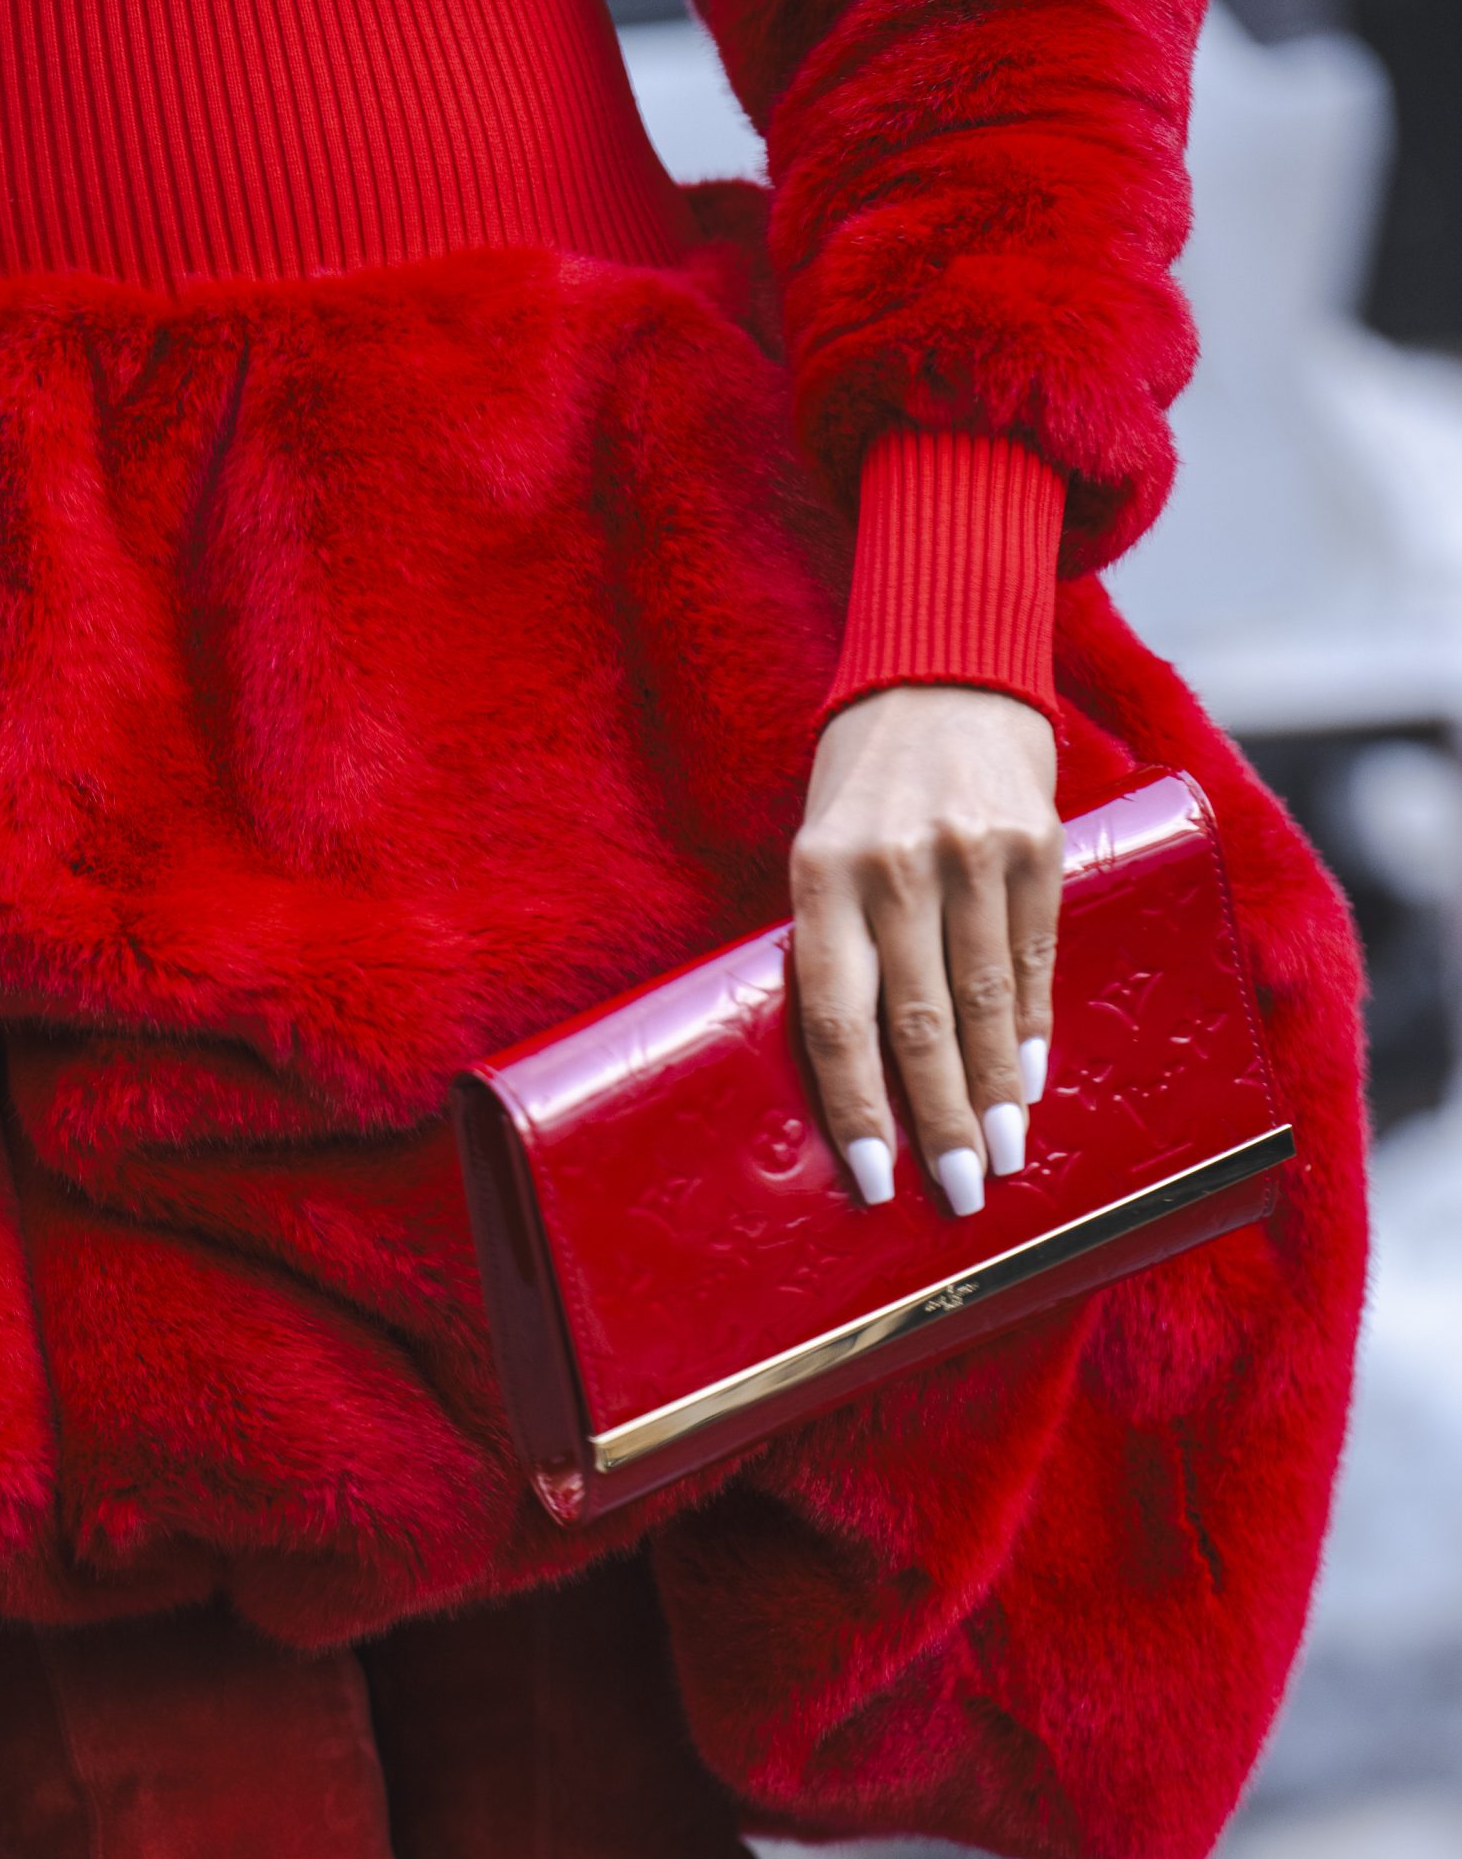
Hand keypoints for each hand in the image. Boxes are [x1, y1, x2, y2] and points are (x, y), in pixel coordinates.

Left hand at [790, 683, 1062, 1214]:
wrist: (945, 666)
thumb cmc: (866, 779)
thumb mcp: (821, 848)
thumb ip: (835, 940)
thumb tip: (857, 1066)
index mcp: (822, 876)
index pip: (837, 1018)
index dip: (856, 1107)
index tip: (874, 1178)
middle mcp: (897, 868)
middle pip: (918, 1024)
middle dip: (940, 1120)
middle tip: (958, 1191)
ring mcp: (971, 855)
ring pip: (985, 1002)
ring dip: (996, 1089)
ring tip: (1004, 1153)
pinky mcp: (1036, 843)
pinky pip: (1035, 958)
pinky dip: (1033, 1027)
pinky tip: (1033, 1079)